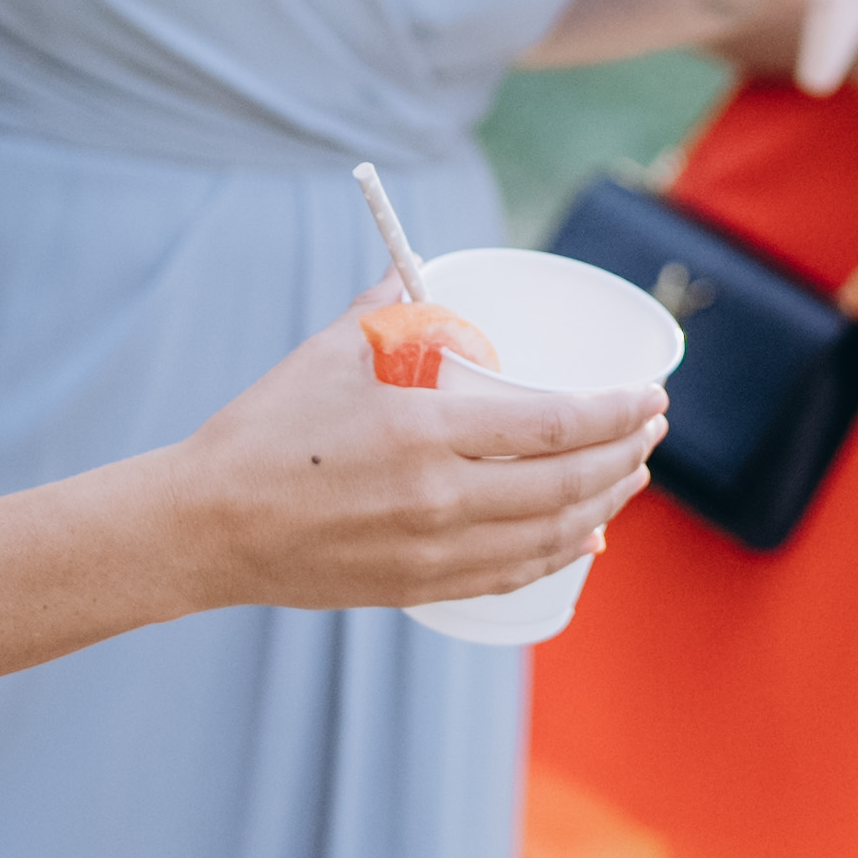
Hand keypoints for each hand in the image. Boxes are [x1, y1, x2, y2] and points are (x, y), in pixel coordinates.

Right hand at [157, 295, 662, 611]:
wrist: (206, 527)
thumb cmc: (263, 432)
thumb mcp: (328, 352)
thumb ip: (388, 307)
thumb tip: (425, 271)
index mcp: (424, 433)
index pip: (553, 425)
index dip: (615, 412)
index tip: (650, 395)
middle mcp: (440, 500)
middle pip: (568, 483)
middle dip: (627, 454)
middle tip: (652, 430)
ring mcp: (433, 552)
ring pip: (552, 534)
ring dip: (606, 503)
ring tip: (630, 475)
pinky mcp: (419, 587)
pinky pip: (513, 573)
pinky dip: (561, 551)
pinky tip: (583, 534)